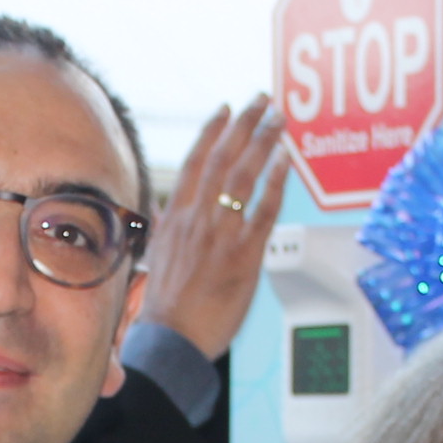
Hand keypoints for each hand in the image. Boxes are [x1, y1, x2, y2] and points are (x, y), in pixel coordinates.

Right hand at [137, 95, 288, 359]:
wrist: (171, 341)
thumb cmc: (164, 309)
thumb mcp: (155, 258)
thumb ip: (163, 227)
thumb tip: (162, 208)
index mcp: (174, 219)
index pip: (194, 163)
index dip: (212, 132)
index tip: (226, 109)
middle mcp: (197, 220)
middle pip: (222, 159)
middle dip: (244, 125)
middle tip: (262, 101)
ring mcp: (221, 236)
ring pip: (243, 177)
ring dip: (263, 143)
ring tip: (278, 121)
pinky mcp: (243, 256)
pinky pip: (264, 210)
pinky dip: (276, 183)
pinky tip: (286, 163)